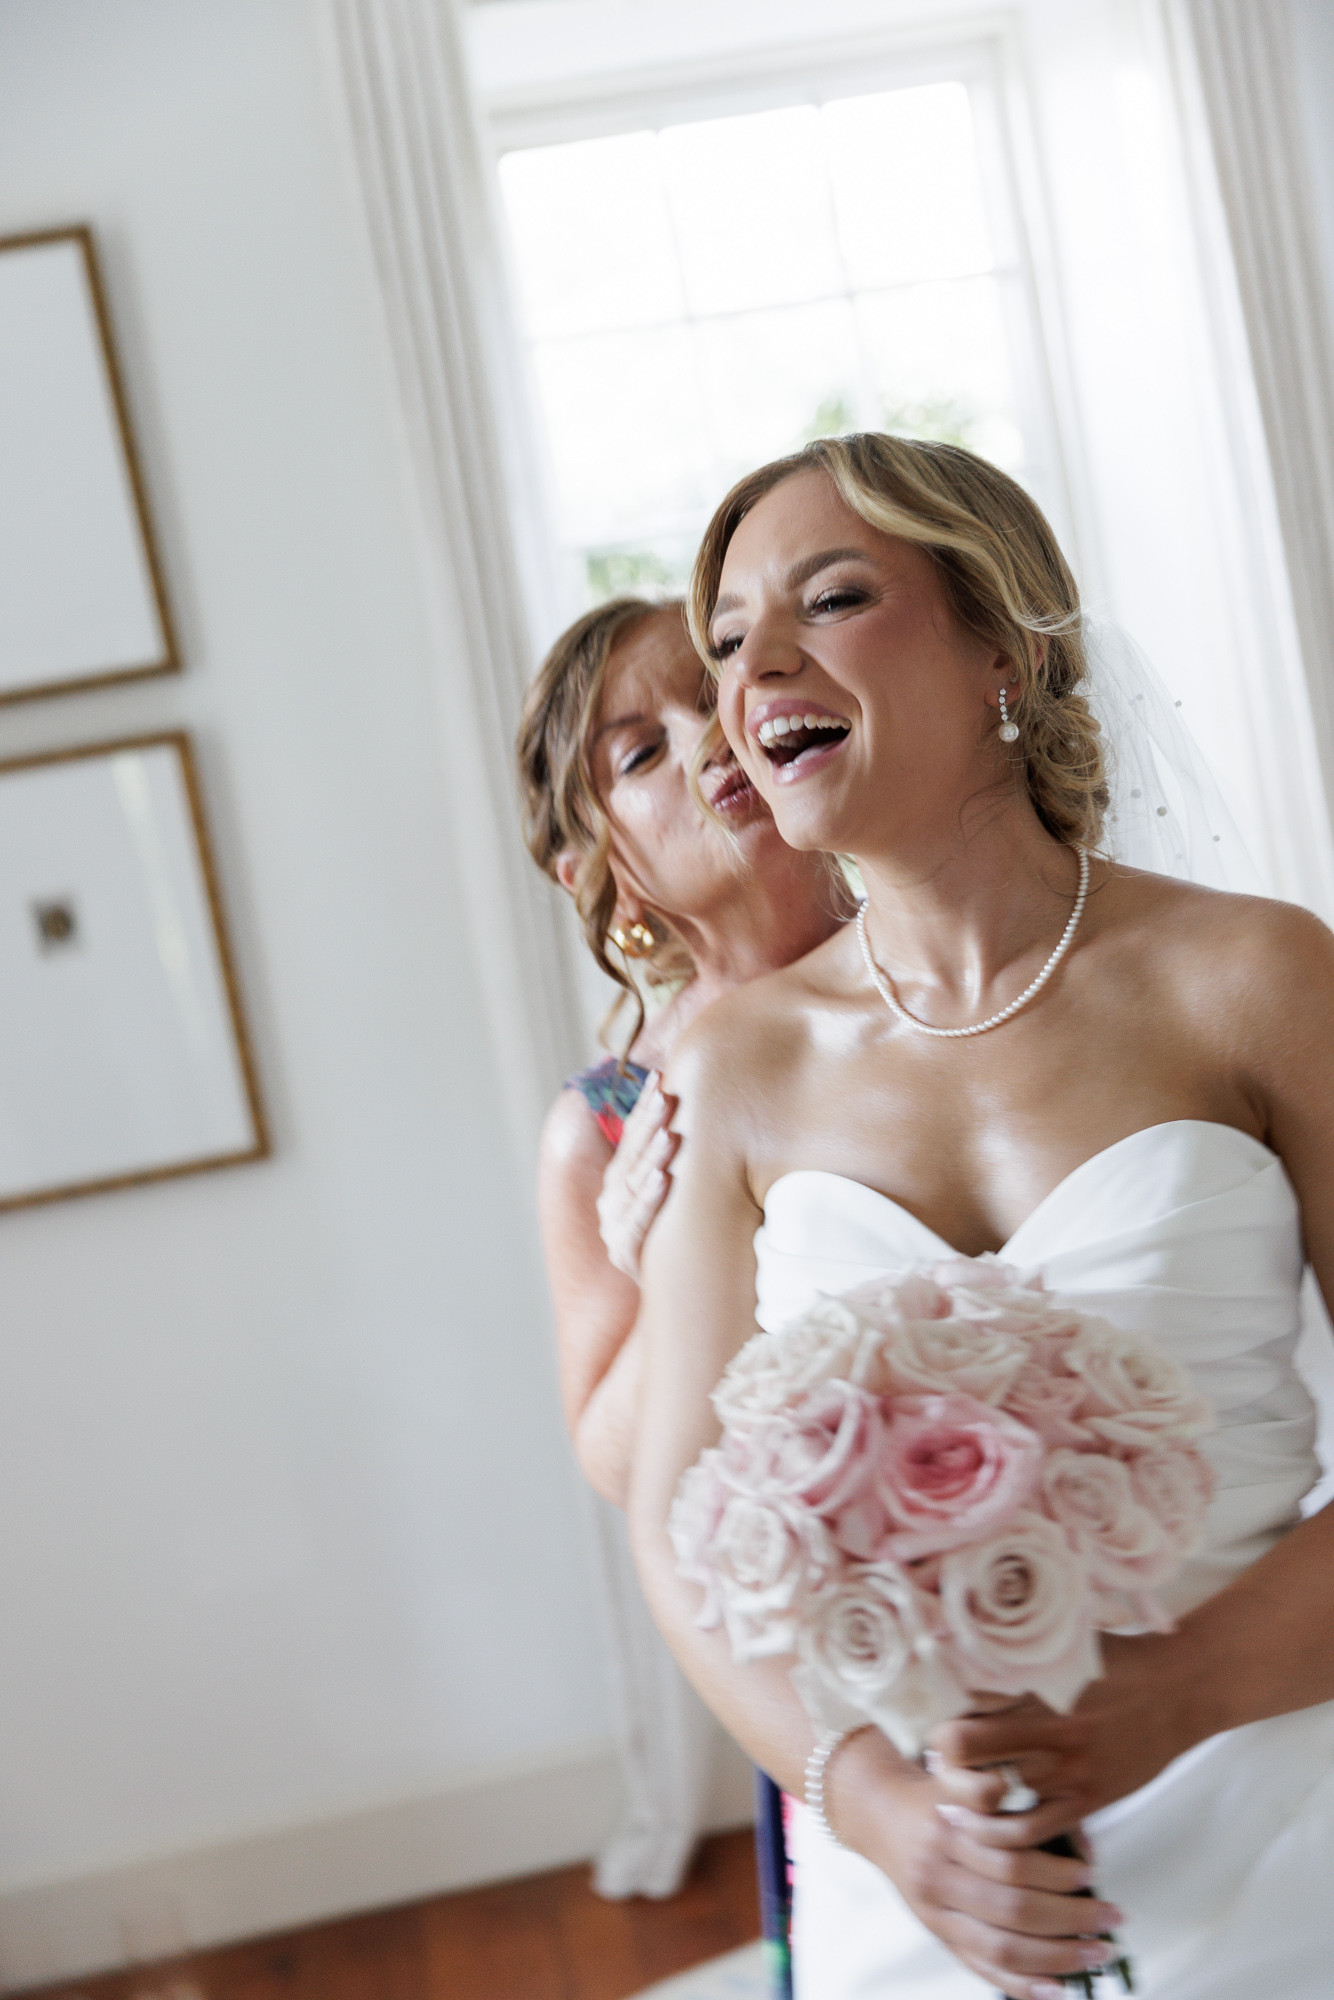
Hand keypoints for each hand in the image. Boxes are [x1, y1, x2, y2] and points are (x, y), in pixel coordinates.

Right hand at [596, 1074, 678, 1279]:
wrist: (679, 1297)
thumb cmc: (683, 1238)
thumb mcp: (677, 1195)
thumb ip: (674, 1161)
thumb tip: (695, 1112)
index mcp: (620, 1183)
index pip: (630, 1139)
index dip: (644, 1110)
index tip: (659, 1081)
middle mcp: (612, 1203)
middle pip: (629, 1157)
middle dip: (648, 1125)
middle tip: (665, 1097)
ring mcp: (615, 1229)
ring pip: (630, 1187)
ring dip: (649, 1158)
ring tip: (667, 1135)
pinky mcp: (626, 1255)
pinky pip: (635, 1224)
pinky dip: (649, 1200)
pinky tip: (663, 1180)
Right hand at [833, 1741, 1124, 1999]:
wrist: (879, 1815)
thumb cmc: (934, 1794)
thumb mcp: (959, 1777)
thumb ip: (998, 1794)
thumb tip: (1061, 1825)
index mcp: (947, 1831)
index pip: (1009, 1861)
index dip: (1054, 1873)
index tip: (1090, 1873)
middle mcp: (938, 1875)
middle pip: (1011, 1909)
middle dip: (1070, 1919)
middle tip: (1111, 1918)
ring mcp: (936, 1912)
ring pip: (1001, 1947)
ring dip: (1057, 1956)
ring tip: (1097, 1952)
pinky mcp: (938, 1934)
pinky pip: (982, 1968)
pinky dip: (1021, 1985)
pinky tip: (1057, 1988)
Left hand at [924, 1632, 1199, 1849]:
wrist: (1180, 1691)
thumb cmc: (1119, 1662)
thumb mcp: (1067, 1645)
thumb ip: (1021, 1654)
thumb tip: (966, 1649)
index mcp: (1036, 1681)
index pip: (964, 1697)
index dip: (941, 1707)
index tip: (934, 1716)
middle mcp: (1046, 1725)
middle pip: (964, 1746)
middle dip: (942, 1754)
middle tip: (938, 1757)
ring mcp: (1067, 1767)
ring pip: (991, 1793)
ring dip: (964, 1796)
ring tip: (951, 1795)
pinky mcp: (1087, 1799)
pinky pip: (1030, 1831)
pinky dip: (1001, 1837)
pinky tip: (985, 1830)